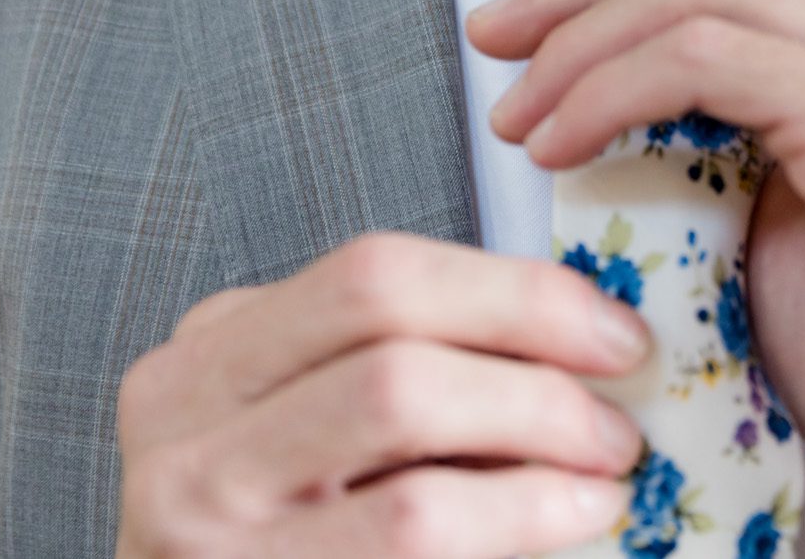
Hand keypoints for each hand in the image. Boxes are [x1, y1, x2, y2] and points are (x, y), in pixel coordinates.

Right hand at [113, 233, 646, 557]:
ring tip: (604, 465)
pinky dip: (514, 512)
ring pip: (399, 413)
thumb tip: (571, 344)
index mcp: (209, 357)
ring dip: (535, 429)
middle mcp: (187, 427)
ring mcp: (207, 519)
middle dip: (533, 356)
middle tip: (617, 405)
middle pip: (387, 330)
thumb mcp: (302, 433)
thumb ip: (399, 372)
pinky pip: (409, 528)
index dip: (513, 291)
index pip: (375, 273)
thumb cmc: (278, 544)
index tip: (607, 326)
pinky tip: (568, 517)